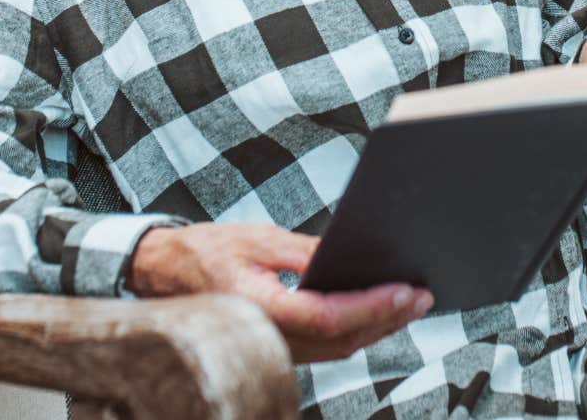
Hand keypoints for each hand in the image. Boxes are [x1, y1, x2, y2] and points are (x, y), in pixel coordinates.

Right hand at [127, 222, 432, 362]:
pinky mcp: (279, 347)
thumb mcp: (257, 239)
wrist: (163, 274)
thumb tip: (349, 255)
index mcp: (260, 307)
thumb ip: (305, 253)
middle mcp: (268, 336)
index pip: (328, 317)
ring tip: (411, 302)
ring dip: (378, 327)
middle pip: (342, 339)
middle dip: (388, 317)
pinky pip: (326, 346)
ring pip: (338, 348)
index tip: (405, 289)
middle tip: (423, 294)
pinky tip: (378, 312)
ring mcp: (274, 348)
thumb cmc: (204, 251)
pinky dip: (356, 331)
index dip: (371, 306)